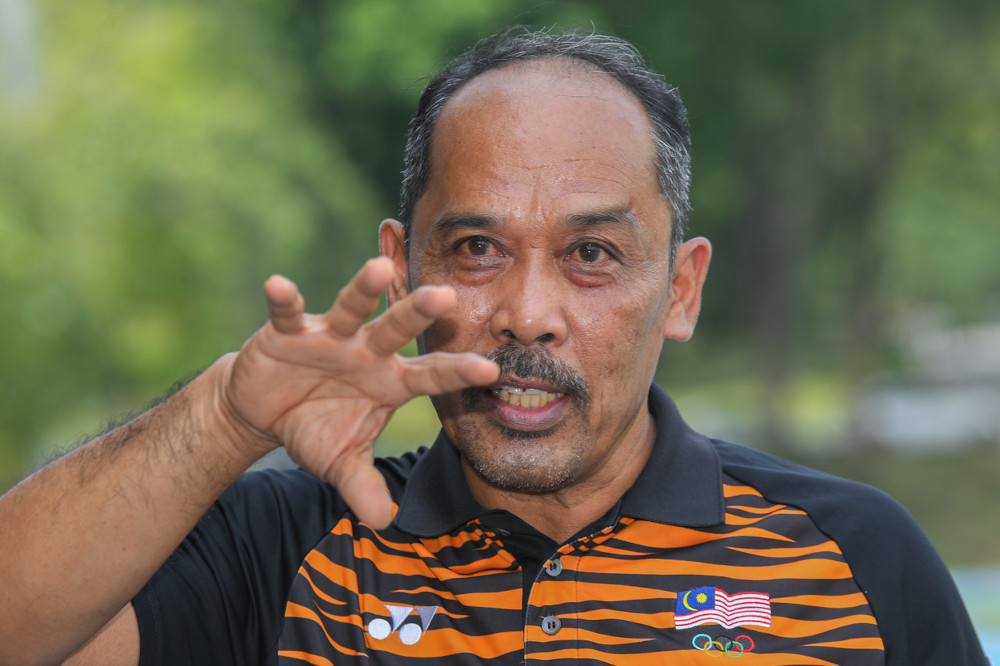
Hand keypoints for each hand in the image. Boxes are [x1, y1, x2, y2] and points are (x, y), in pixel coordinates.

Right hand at [218, 257, 498, 527]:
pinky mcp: (289, 332)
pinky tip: (277, 285)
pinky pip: (289, 314)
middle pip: (397, 330)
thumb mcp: (340, 462)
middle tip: (446, 296)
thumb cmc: (315, 428)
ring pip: (352, 309)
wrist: (266, 411)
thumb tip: (383, 524)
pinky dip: (283, 301)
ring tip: (378, 268)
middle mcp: (367, 352)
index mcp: (390, 381)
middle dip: (418, 314)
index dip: (457, 373)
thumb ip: (362, 487)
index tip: (490, 370)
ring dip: (363, 290)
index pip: (430, 376)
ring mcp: (330, 337)